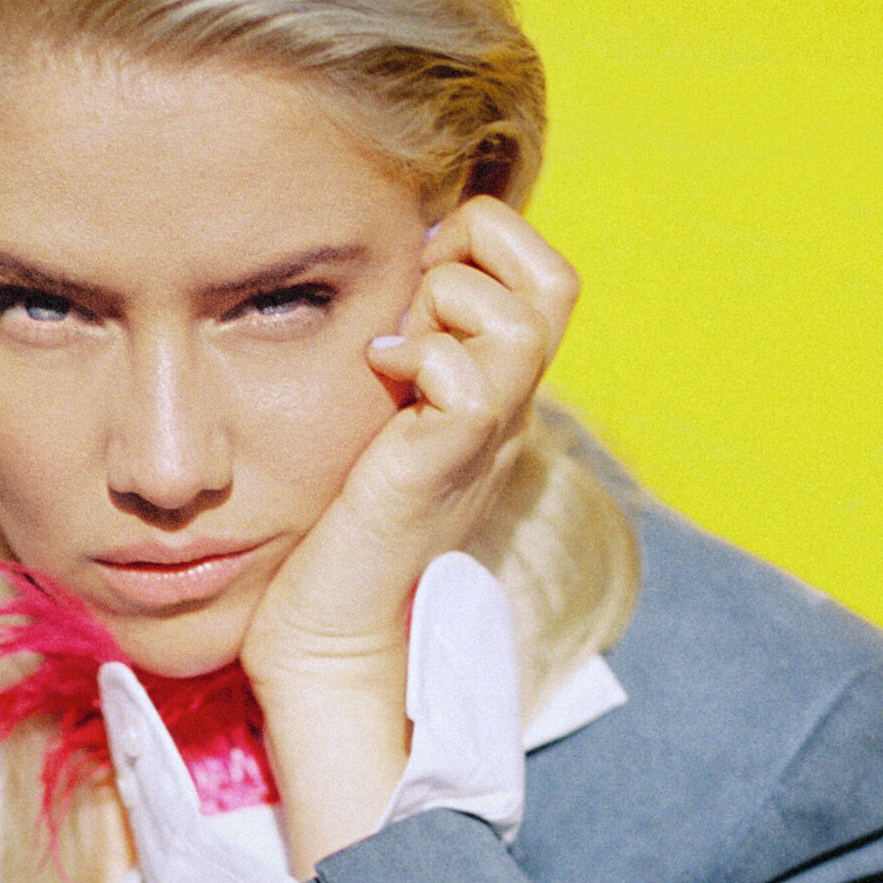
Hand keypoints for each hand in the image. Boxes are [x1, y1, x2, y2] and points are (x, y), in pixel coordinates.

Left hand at [240, 195, 580, 872]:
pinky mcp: (442, 469)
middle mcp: (507, 410)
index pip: (541, 275)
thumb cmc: (337, 532)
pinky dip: (423, 357)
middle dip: (474, 255)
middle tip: (406, 306)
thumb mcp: (380, 425)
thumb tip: (386, 290)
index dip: (481, 246)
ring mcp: (482, 441)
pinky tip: (378, 377)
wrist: (328, 636)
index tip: (408, 284)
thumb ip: (400, 361)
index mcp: (495, 392)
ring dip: (444, 305)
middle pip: (555, 279)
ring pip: (519, 318)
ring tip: (391, 352)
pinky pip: (470, 380)